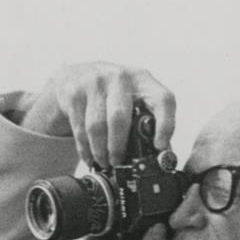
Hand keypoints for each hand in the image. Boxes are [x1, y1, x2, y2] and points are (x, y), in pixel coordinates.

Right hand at [18, 62, 176, 170]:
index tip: (159, 146)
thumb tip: (163, 154)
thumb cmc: (111, 93)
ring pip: (97, 125)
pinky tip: (89, 156)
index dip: (165, 124)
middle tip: (118, 162)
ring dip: (100, 150)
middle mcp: (119, 76)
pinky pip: (80, 128)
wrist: (76, 76)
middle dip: (118, 146)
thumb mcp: (132, 98)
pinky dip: (85, 148)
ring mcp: (94, 82)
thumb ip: (147, 120)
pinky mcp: (74, 92)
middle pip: (120, 117)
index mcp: (142, 79)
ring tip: (104, 162)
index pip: (162, 99)